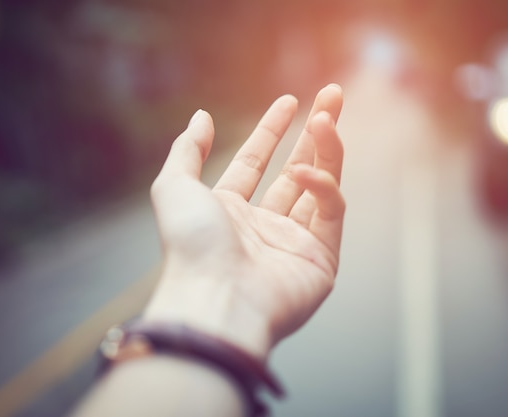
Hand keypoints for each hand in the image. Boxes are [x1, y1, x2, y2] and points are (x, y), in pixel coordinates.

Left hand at [144, 84, 344, 359]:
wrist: (216, 300)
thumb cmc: (191, 248)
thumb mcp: (174, 188)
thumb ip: (187, 149)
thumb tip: (201, 115)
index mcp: (230, 212)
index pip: (255, 163)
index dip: (271, 130)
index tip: (289, 101)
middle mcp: (263, 226)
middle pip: (295, 169)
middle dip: (315, 132)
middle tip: (333, 95)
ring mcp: (294, 243)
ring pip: (321, 185)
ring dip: (327, 149)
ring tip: (328, 116)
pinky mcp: (322, 259)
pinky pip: (331, 211)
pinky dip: (323, 186)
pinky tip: (307, 173)